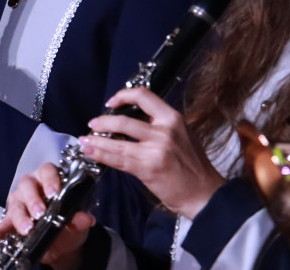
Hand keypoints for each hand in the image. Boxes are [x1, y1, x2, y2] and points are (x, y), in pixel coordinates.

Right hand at [0, 162, 93, 269]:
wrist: (61, 243)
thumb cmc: (68, 222)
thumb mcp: (77, 221)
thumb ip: (79, 218)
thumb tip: (87, 219)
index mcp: (49, 179)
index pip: (47, 170)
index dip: (50, 180)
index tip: (54, 193)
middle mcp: (32, 186)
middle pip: (27, 184)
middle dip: (33, 199)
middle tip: (40, 213)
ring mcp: (19, 202)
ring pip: (15, 203)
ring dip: (20, 216)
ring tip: (27, 229)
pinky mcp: (11, 220)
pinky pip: (3, 223)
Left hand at [78, 87, 223, 218]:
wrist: (204, 193)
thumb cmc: (194, 167)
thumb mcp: (182, 136)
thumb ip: (160, 127)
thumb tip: (132, 123)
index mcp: (173, 118)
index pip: (144, 96)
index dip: (123, 96)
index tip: (111, 103)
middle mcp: (165, 130)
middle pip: (125, 119)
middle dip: (103, 122)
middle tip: (93, 124)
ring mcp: (156, 149)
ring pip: (118, 140)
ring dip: (97, 139)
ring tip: (85, 140)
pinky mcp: (148, 167)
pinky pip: (119, 159)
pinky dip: (101, 155)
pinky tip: (92, 152)